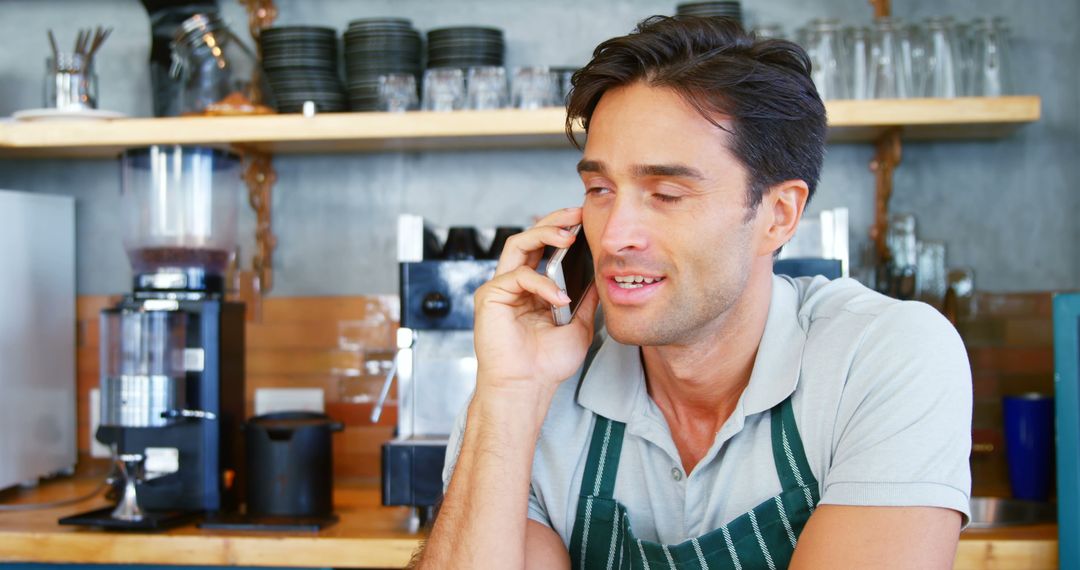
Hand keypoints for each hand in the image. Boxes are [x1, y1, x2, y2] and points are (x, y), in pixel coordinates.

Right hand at [473, 207, 600, 395]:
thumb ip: (586, 299)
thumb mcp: (579, 326)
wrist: (527, 387)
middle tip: (577, 214)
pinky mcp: (490, 296)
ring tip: (569, 236)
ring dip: (545, 234)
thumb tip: (602, 277)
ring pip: (518, 244)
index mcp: (533, 289)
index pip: (545, 249)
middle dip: (554, 220)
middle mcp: (514, 284)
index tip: (586, 221)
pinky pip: (518, 276)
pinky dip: (542, 283)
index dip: (563, 231)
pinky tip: (559, 297)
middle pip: (530, 237)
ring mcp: (500, 288)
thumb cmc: (546, 365)